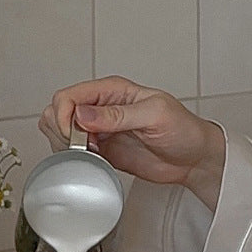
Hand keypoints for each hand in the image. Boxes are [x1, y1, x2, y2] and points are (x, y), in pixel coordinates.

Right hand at [40, 76, 225, 209]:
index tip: (76, 135)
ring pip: (59, 130)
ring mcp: (99, 129)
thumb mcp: (155, 115)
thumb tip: (83, 114)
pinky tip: (93, 161)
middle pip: (57, 111)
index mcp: (112, 90)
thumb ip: (118, 115)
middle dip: (63, 131)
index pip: (69, 95)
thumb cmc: (183, 129)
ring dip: (66, 145)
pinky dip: (74, 158)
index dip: (64, 115)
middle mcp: (101, 107)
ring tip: (91, 153)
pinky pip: (73, 151)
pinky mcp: (101, 150)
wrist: (194, 159)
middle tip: (85, 146)